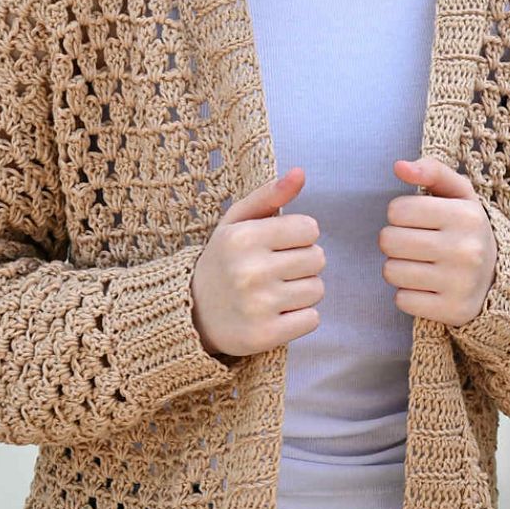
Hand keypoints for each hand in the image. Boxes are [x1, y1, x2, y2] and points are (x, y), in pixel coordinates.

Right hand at [190, 166, 324, 358]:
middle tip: (278, 269)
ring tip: (276, 291)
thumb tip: (301, 173)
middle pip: (318, 258)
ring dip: (303, 290)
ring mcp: (257, 305)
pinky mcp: (264, 336)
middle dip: (304, 263)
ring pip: (317, 289)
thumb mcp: (237, 221)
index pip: (310, 228)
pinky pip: (312, 319)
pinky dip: (301, 317)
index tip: (280, 245)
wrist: (191, 313)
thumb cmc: (224, 260)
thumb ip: (270, 195)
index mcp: (243, 237)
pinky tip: (278, 313)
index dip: (300, 236)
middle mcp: (250, 270)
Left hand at [379, 156, 497, 325]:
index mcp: (466, 215)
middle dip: (395, 241)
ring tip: (420, 264)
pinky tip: (427, 287)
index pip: (397, 210)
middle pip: (389, 241)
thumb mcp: (459, 194)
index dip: (400, 214)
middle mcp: (465, 249)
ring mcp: (460, 283)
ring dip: (398, 267)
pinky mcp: (452, 311)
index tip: (417, 220)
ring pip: (391, 271)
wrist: (499, 278)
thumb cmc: (467, 229)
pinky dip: (408, 294)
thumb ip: (431, 171)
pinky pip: (402, 300)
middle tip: (414, 244)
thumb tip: (399, 166)